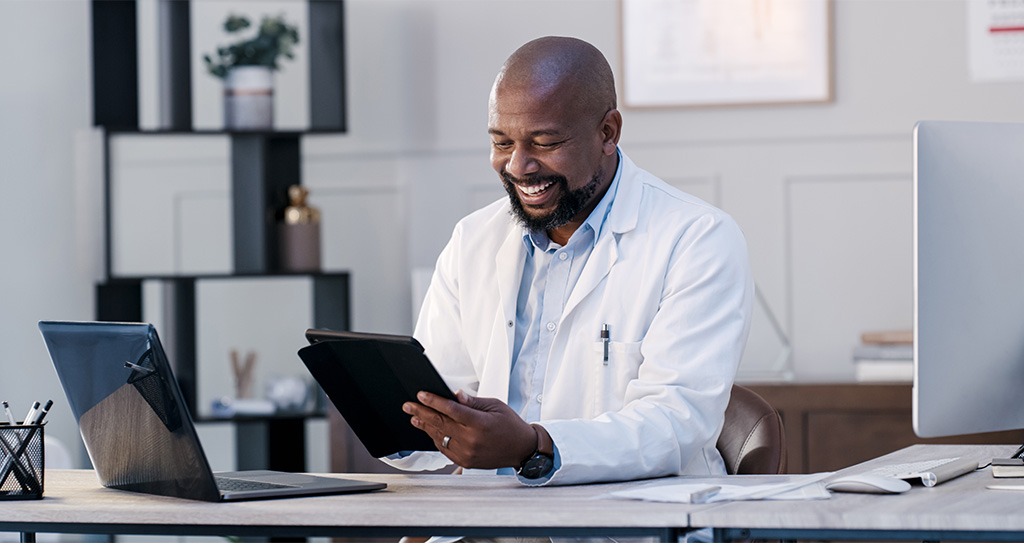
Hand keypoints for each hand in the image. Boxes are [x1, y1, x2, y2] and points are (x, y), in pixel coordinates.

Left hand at [402, 390, 536, 469]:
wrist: (522, 449)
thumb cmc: (510, 425)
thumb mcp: (495, 406)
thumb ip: (473, 402)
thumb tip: (455, 396)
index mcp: (480, 423)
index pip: (451, 410)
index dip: (434, 401)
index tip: (421, 395)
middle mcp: (472, 440)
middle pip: (441, 424)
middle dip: (422, 412)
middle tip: (408, 405)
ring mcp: (467, 453)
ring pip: (440, 437)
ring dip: (425, 426)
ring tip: (414, 417)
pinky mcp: (465, 462)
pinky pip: (445, 449)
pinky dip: (436, 439)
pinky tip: (429, 430)